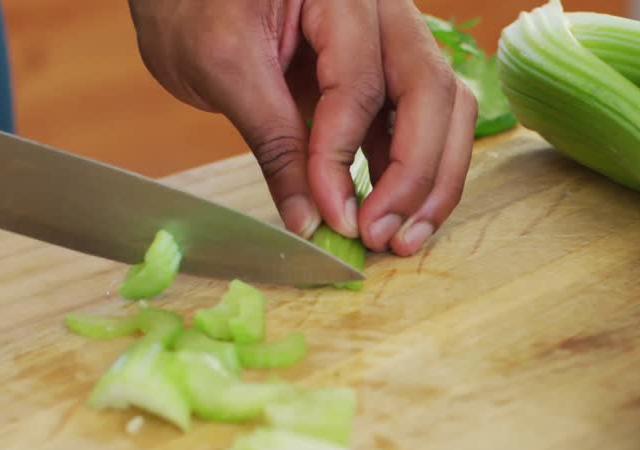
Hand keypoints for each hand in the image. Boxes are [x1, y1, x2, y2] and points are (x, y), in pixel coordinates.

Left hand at [128, 0, 476, 255]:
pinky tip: (391, 212)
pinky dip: (416, 168)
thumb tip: (311, 222)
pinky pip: (426, 118)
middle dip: (414, 174)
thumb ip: (274, 144)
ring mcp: (394, 33)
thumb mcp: (221, 69)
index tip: (335, 218)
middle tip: (383, 237)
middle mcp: (383, 5)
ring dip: (431, 179)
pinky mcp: (389, 68)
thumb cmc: (194, 9)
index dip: (345, 157)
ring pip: (446, 106)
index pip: (359, 83)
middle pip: (431, 91)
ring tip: (401, 237)